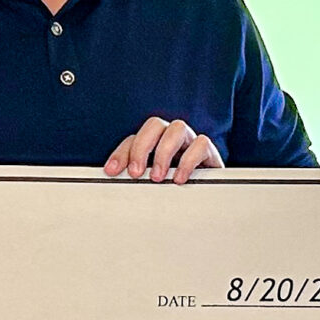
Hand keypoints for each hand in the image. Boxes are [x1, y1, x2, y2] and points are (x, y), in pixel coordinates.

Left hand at [105, 117, 220, 183]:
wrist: (207, 195)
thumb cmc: (175, 187)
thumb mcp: (153, 182)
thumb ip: (137, 178)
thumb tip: (115, 181)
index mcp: (154, 142)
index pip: (134, 139)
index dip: (121, 153)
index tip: (112, 172)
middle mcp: (171, 136)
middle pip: (154, 125)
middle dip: (142, 148)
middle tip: (136, 173)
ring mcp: (190, 140)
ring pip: (177, 128)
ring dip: (164, 152)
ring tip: (157, 177)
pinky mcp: (208, 150)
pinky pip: (201, 144)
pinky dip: (188, 161)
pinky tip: (179, 179)